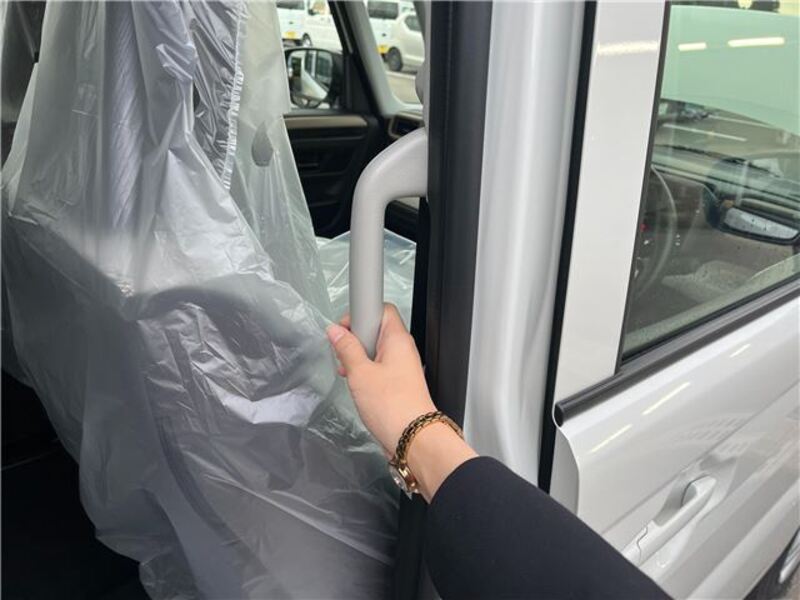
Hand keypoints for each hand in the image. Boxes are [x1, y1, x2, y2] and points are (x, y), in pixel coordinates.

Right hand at [326, 304, 435, 455]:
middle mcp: (403, 350)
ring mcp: (403, 367)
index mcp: (397, 339)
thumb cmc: (393, 406)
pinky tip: (358, 387)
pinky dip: (366, 374)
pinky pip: (380, 369)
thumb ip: (346, 349)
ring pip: (376, 352)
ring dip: (358, 360)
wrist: (413, 438)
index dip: (359, 315)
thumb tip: (336, 332)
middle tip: (344, 355)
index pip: (381, 309)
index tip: (344, 329)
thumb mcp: (359, 373)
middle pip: (376, 330)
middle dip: (355, 341)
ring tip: (349, 375)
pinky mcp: (400, 384)